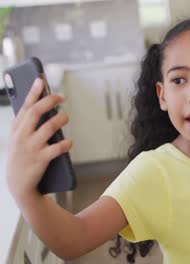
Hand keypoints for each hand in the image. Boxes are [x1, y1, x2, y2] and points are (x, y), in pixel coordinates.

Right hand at [6, 79, 71, 198]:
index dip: (33, 92)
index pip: (25, 106)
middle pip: (36, 112)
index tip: (40, 79)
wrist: (18, 185)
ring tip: (65, 116)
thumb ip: (28, 123)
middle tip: (61, 96)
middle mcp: (21, 136)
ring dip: (60, 119)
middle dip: (49, 101)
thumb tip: (44, 104)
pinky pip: (56, 148)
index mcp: (16, 128)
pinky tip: (69, 142)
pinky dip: (65, 144)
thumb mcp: (19, 138)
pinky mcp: (40, 160)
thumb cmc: (22, 156)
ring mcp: (30, 148)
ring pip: (49, 128)